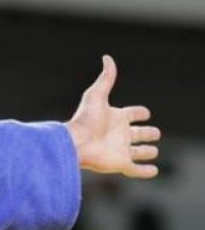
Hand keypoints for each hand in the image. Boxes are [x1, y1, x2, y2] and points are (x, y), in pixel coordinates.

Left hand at [65, 55, 159, 178]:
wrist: (75, 144)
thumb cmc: (84, 120)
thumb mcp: (96, 95)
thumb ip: (105, 78)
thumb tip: (107, 58)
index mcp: (115, 117)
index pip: (132, 114)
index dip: (140, 113)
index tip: (145, 112)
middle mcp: (119, 134)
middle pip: (139, 133)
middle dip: (148, 133)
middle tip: (154, 133)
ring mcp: (121, 150)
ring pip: (139, 152)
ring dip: (148, 152)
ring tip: (153, 150)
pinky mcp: (121, 164)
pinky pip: (137, 170)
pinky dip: (146, 171)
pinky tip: (154, 170)